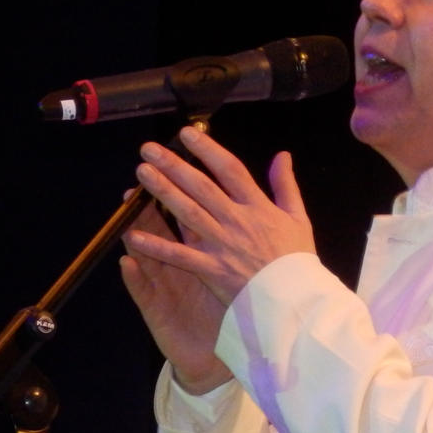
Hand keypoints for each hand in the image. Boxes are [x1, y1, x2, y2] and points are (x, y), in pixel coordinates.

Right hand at [119, 191, 233, 394]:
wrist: (215, 358)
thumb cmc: (224, 313)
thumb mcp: (233, 276)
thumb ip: (237, 241)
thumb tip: (249, 212)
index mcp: (198, 253)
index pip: (187, 217)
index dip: (183, 192)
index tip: (180, 168)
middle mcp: (177, 266)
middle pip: (162, 229)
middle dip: (153, 205)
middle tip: (142, 178)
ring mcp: (165, 287)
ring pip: (147, 255)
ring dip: (136, 235)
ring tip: (126, 213)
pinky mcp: (158, 311)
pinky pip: (144, 292)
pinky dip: (135, 278)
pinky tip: (128, 262)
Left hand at [125, 127, 315, 305]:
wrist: (295, 299)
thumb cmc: (296, 260)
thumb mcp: (298, 217)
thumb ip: (286, 185)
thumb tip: (282, 155)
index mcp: (257, 207)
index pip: (229, 170)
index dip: (207, 149)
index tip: (187, 134)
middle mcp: (236, 221)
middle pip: (201, 187)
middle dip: (174, 165)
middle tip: (149, 149)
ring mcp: (222, 245)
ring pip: (187, 213)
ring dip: (163, 192)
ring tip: (142, 173)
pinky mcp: (212, 269)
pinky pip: (180, 255)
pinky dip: (157, 246)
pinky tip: (134, 235)